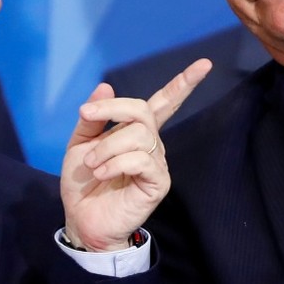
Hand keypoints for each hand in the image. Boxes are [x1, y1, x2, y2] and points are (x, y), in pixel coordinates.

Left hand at [60, 58, 212, 250]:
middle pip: (142, 110)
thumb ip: (92, 117)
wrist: (82, 219)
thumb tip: (105, 85)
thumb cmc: (84, 183)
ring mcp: (157, 163)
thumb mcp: (79, 143)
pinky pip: (141, 159)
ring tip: (91, 164)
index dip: (183, 83)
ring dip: (106, 146)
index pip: (164, 102)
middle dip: (111, 109)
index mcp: (135, 131)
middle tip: (86, 118)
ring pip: (138, 135)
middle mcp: (151, 144)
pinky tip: (101, 173)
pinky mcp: (157, 183)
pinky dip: (115, 162)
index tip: (204, 64)